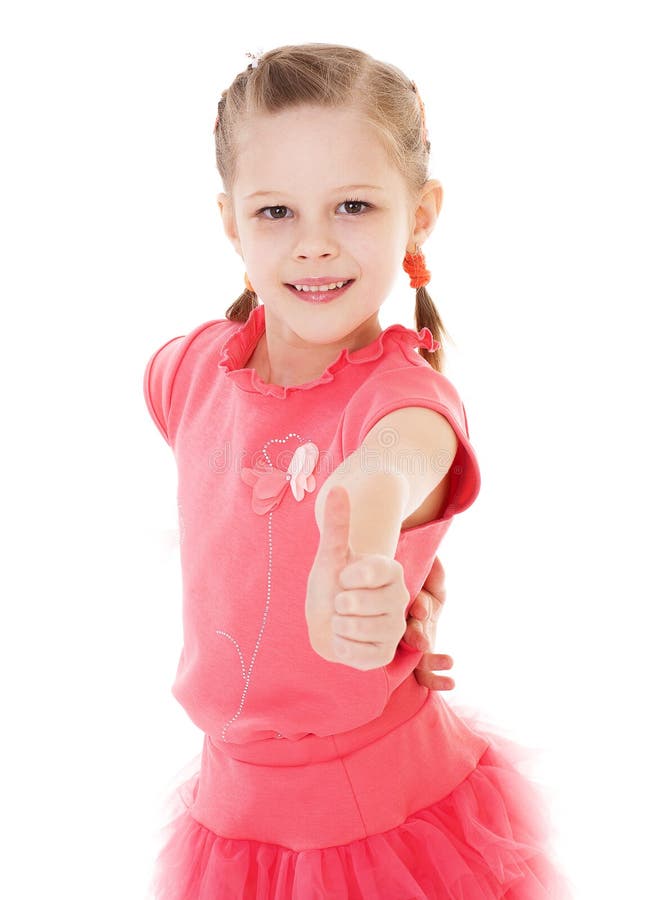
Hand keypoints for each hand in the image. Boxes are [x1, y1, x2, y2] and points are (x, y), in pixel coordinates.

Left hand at [306, 485, 408, 670]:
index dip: (346, 577)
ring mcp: (395, 628)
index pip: (369, 571)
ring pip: (354, 628)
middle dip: (337, 603)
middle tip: (342, 602)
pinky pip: (354, 653)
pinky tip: (345, 639)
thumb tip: (338, 489)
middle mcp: (400, 598)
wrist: (326, 620)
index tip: (343, 578)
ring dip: (337, 625)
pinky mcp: (385, 654)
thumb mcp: (330, 555)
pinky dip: (340, 647)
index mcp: (391, 570)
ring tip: (342, 620)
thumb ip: (337, 524)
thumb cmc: (331, 584)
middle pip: (355, 602)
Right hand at [403, 555, 455, 690]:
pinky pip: (423, 674)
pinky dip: (435, 680)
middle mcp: (404, 628)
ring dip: (430, 662)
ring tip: (449, 661)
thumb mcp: (432, 577)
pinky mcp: (421, 658)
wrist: (422, 592)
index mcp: (403, 608)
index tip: (421, 609)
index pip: (404, 609)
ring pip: (413, 659)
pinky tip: (451, 682)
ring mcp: (412, 645)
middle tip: (422, 643)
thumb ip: (435, 573)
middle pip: (405, 635)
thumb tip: (434, 562)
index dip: (415, 608)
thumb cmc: (424, 582)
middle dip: (415, 637)